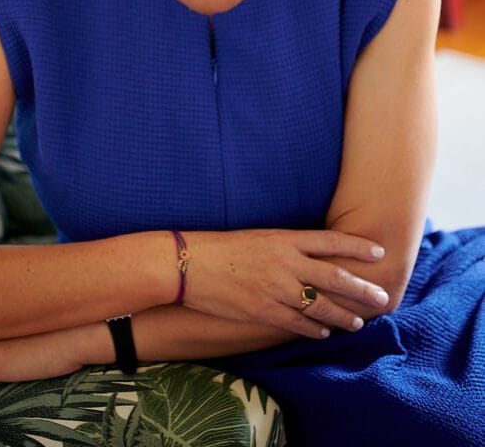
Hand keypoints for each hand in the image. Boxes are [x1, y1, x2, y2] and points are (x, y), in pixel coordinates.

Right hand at [183, 228, 388, 338]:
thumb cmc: (224, 248)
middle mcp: (285, 262)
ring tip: (357, 323)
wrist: (190, 264)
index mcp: (284, 239)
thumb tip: (312, 256)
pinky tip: (324, 333)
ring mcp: (276, 288)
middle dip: (361, 288)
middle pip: (334, 276)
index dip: (357, 245)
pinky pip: (297, 323)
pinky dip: (314, 330)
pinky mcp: (263, 311)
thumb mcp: (259, 238)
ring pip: (320, 305)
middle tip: (382, 296)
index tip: (379, 251)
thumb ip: (287, 246)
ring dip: (342, 316)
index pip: (330, 240)